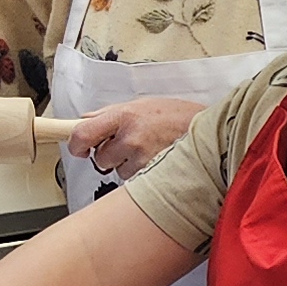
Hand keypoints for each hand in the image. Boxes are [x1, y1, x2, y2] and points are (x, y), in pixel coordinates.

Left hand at [61, 97, 205, 180]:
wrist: (210, 132)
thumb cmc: (179, 116)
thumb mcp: (143, 104)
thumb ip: (111, 113)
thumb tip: (85, 119)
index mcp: (124, 115)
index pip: (83, 133)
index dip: (76, 144)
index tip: (78, 148)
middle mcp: (131, 137)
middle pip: (101, 157)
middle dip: (110, 154)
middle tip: (129, 145)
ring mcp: (142, 158)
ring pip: (118, 172)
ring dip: (128, 165)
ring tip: (149, 151)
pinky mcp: (152, 175)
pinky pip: (135, 180)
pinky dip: (142, 173)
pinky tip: (156, 160)